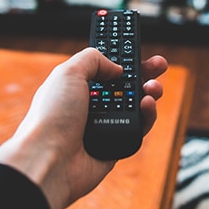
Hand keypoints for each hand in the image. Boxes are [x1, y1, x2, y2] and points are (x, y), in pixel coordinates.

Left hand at [0, 48, 167, 208]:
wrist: (50, 159)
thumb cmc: (51, 116)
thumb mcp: (68, 72)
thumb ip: (93, 59)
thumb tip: (116, 68)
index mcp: (76, 87)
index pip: (104, 68)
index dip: (121, 59)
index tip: (136, 49)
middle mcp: (90, 105)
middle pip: (124, 85)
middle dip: (143, 73)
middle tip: (159, 65)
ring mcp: (104, 125)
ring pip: (135, 105)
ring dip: (149, 92)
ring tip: (154, 87)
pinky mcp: (116, 145)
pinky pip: (138, 127)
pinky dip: (147, 115)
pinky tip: (147, 104)